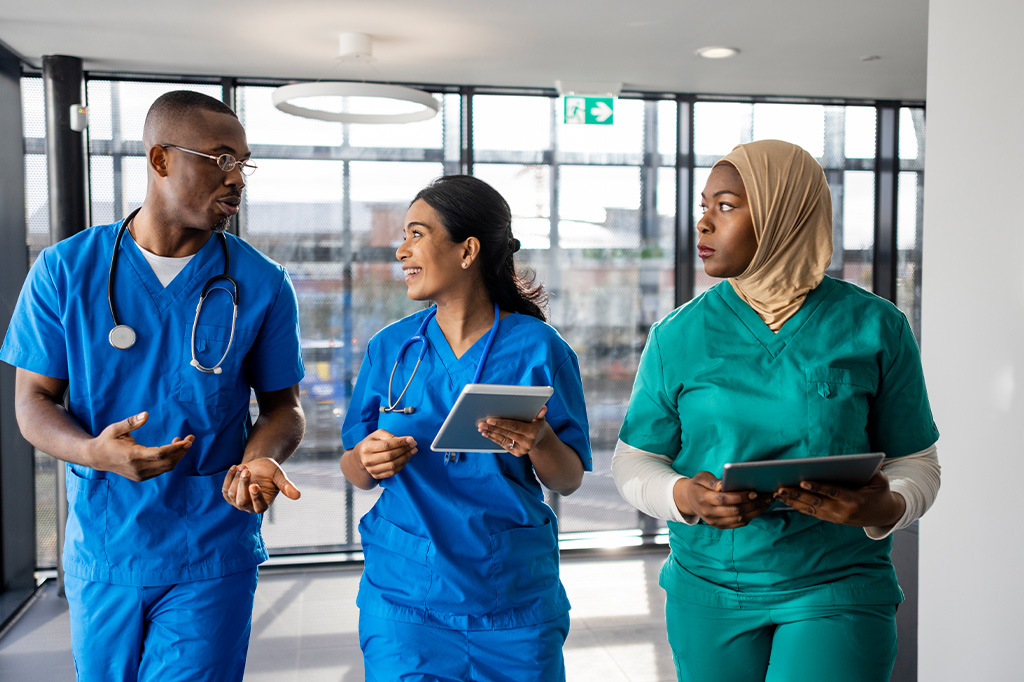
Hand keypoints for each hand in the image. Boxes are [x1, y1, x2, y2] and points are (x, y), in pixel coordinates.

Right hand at [89, 411, 193, 481]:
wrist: (96, 458)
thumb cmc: (107, 440)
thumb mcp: (116, 428)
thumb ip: (131, 422)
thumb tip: (146, 414)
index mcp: (132, 455)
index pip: (160, 454)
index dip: (176, 448)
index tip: (188, 441)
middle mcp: (138, 468)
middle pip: (167, 462)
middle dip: (182, 451)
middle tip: (191, 438)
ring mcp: (140, 475)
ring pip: (166, 467)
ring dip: (178, 456)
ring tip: (182, 441)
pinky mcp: (141, 477)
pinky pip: (161, 470)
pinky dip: (170, 460)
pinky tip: (172, 449)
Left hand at [222, 458, 300, 512]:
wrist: (258, 465)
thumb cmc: (270, 471)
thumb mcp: (279, 476)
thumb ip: (286, 486)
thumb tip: (298, 496)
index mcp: (263, 504)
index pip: (258, 506)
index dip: (255, 497)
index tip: (254, 485)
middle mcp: (249, 507)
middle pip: (242, 501)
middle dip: (243, 484)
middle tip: (247, 469)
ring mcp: (237, 502)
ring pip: (232, 493)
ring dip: (237, 477)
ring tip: (245, 467)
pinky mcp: (228, 496)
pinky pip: (225, 488)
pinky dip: (229, 476)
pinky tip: (235, 467)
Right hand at [351, 430, 417, 479]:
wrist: (361, 456)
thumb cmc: (372, 442)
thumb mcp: (378, 434)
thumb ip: (391, 436)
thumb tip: (407, 440)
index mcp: (367, 447)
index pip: (386, 445)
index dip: (400, 442)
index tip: (411, 440)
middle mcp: (367, 460)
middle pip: (390, 456)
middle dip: (405, 450)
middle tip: (414, 445)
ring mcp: (371, 469)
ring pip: (392, 465)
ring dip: (405, 458)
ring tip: (412, 451)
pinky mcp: (376, 475)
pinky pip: (392, 472)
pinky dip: (402, 465)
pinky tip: (406, 458)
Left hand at [477, 405, 552, 457]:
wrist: (540, 440)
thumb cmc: (537, 425)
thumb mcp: (540, 419)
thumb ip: (540, 413)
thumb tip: (543, 408)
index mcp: (532, 432)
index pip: (514, 426)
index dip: (502, 423)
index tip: (490, 420)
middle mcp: (527, 442)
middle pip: (506, 433)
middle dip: (493, 428)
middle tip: (481, 423)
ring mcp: (522, 449)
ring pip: (503, 439)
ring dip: (491, 433)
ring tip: (481, 428)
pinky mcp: (517, 453)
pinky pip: (503, 444)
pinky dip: (494, 438)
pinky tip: (486, 434)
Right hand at [675, 471, 774, 528]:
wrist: (690, 500)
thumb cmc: (698, 485)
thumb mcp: (701, 477)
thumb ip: (712, 481)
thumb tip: (722, 485)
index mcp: (703, 499)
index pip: (723, 500)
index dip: (740, 497)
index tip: (754, 492)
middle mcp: (708, 513)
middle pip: (734, 511)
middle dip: (753, 504)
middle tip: (766, 496)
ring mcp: (714, 521)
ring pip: (739, 519)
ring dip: (756, 511)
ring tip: (767, 502)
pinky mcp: (720, 526)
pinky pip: (738, 524)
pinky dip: (751, 517)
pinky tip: (759, 508)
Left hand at [773, 470, 905, 526]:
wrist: (884, 515)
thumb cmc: (880, 492)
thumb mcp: (880, 480)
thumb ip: (871, 471)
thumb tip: (860, 459)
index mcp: (855, 499)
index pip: (833, 492)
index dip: (818, 487)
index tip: (803, 481)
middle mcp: (843, 510)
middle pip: (816, 502)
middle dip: (797, 494)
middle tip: (780, 487)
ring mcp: (836, 517)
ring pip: (811, 509)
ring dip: (793, 501)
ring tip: (777, 493)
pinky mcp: (832, 519)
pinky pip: (812, 513)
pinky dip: (798, 507)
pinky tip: (785, 500)